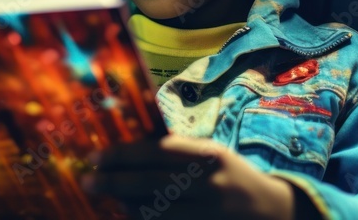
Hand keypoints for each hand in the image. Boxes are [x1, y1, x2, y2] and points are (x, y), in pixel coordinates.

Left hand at [82, 134, 295, 219]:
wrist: (270, 211)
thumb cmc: (230, 174)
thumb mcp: (210, 153)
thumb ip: (177, 149)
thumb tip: (129, 144)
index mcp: (207, 155)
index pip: (156, 152)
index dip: (123, 155)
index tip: (97, 157)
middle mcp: (207, 184)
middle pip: (149, 183)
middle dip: (113, 181)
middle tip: (87, 181)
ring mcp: (206, 212)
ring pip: (153, 210)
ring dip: (125, 204)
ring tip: (108, 197)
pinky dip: (144, 219)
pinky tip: (130, 213)